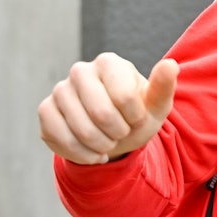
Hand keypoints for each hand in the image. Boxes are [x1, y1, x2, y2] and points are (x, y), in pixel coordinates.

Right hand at [38, 54, 178, 164]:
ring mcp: (60, 90)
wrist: (114, 135)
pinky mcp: (46, 111)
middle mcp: (81, 71)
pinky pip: (60, 139)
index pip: (125, 97)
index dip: (135, 117)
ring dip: (101, 145)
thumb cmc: (138, 114)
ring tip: (109, 142)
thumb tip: (170, 64)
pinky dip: (82, 154)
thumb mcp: (156, 104)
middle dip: (118, 133)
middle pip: (101, 114)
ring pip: (80, 129)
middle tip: (122, 133)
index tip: (138, 118)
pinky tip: (93, 152)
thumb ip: (164, 85)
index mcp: (109, 63)